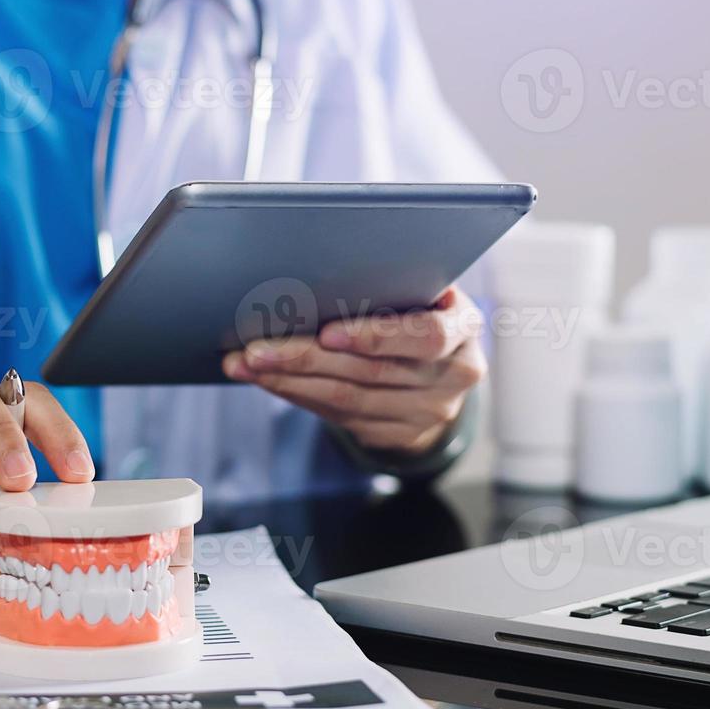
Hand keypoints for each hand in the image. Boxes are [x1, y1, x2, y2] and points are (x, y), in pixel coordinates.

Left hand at [222, 286, 486, 454]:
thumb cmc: (420, 311)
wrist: (442, 370)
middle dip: (305, 358)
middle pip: (371, 372)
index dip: (374, 336)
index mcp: (463, 329)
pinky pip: (340, 416)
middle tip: (256, 348)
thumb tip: (315, 273)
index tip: (327, 332)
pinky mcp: (400, 435)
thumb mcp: (423, 292)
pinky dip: (298, 395)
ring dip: (289, 381)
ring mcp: (429, 412)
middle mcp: (453, 376)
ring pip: (348, 399)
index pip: (424, 336)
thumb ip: (392, 286)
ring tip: (246, 364)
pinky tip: (267, 381)